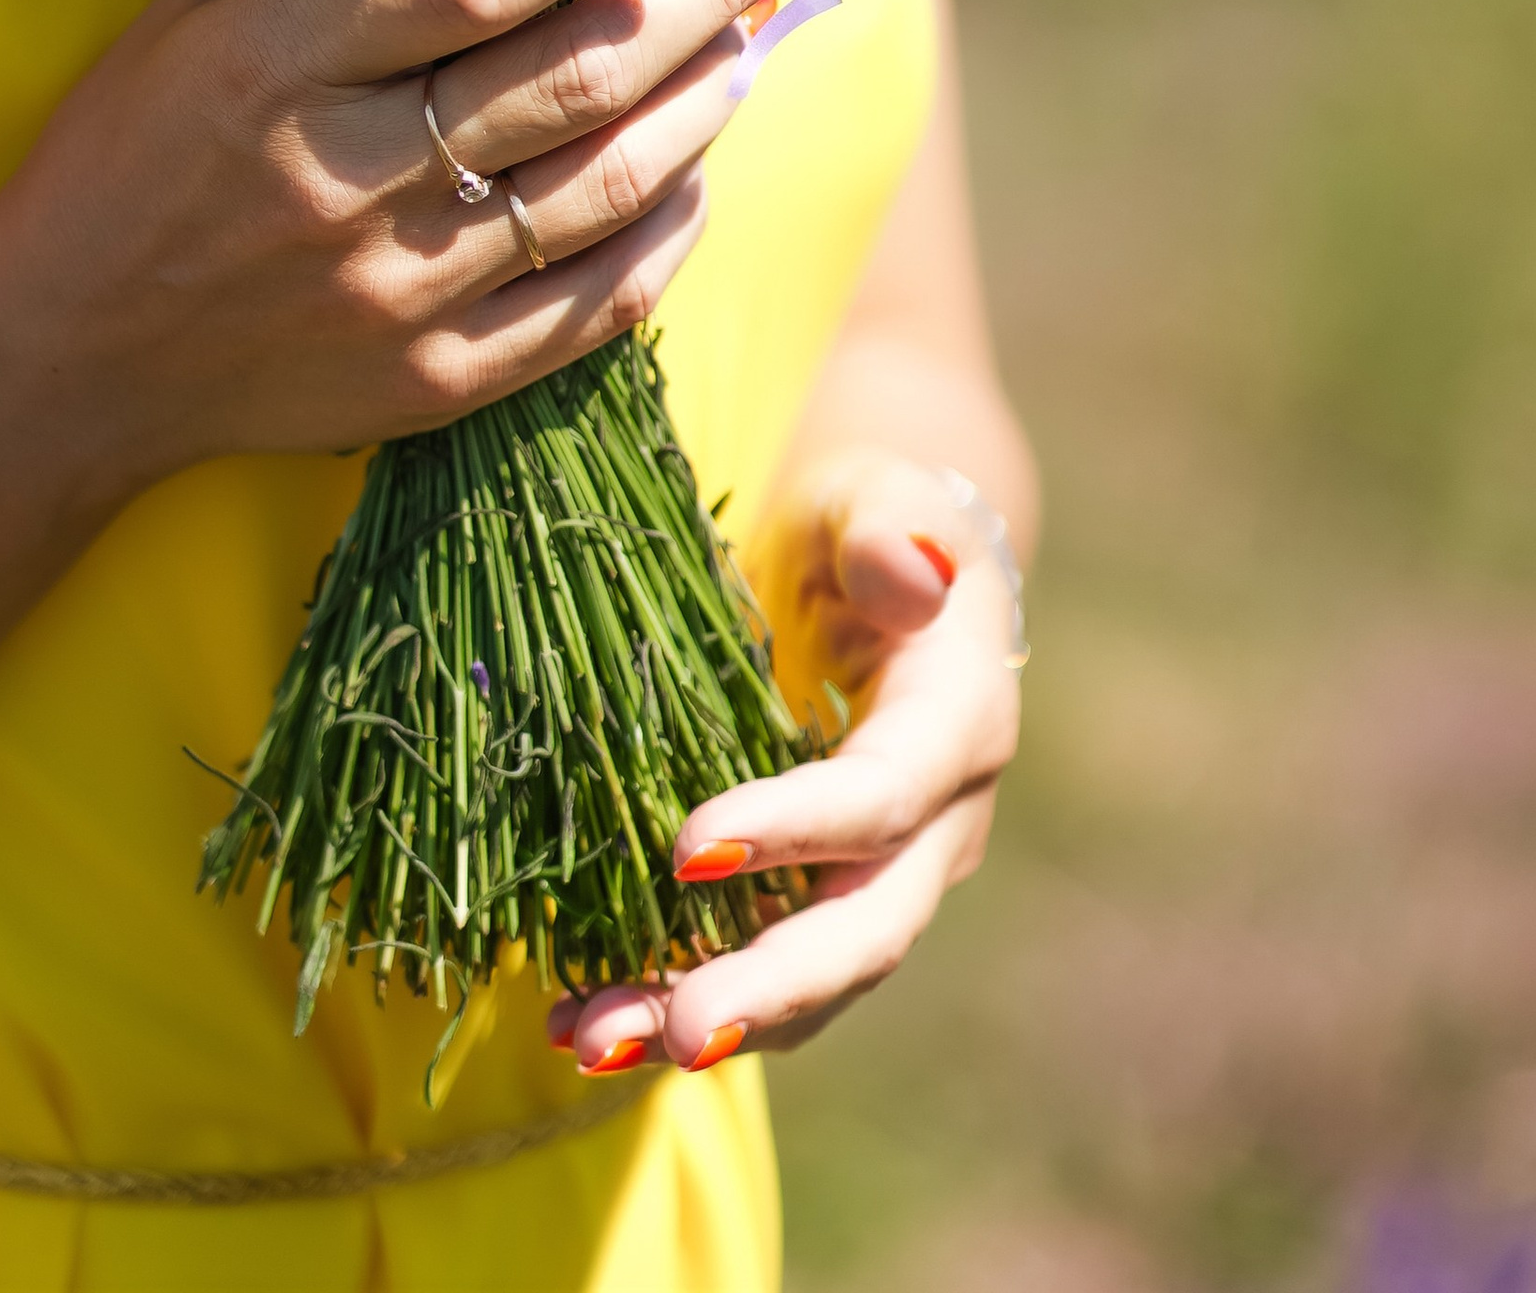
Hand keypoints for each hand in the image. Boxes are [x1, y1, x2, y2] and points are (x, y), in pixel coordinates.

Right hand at [0, 0, 829, 503]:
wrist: (55, 358)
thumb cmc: (128, 152)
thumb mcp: (191, 16)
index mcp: (277, 64)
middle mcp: (342, 179)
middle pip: (568, 72)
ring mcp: (395, 294)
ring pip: (603, 181)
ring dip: (707, 93)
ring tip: (760, 22)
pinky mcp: (429, 384)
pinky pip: (593, 304)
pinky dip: (669, 226)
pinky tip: (702, 160)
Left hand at [548, 447, 1024, 1074]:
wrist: (873, 575)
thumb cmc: (867, 520)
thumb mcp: (878, 495)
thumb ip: (888, 529)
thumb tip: (914, 571)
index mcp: (958, 725)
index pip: (885, 796)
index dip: (797, 828)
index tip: (687, 851)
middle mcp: (934, 829)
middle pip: (864, 931)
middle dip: (770, 990)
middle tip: (677, 1030)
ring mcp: (877, 881)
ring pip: (805, 983)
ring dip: (698, 1018)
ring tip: (588, 1040)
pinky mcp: (814, 903)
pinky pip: (754, 974)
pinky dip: (670, 1002)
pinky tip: (576, 1021)